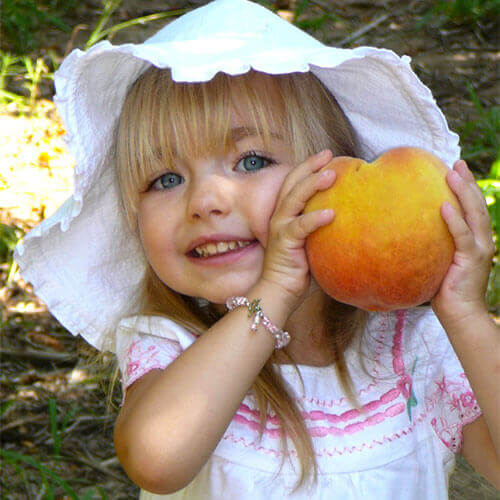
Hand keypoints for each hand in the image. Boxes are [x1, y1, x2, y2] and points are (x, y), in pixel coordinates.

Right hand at [260, 150, 335, 307]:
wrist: (278, 291)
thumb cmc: (298, 269)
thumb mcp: (312, 243)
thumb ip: (323, 229)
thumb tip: (353, 221)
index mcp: (286, 214)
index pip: (294, 183)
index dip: (308, 167)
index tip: (328, 156)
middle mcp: (280, 216)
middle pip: (292, 183)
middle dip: (310, 166)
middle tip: (329, 154)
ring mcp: (280, 228)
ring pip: (294, 199)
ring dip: (312, 185)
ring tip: (331, 175)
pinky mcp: (284, 242)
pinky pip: (300, 227)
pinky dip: (315, 219)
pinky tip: (332, 214)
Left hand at [431, 159, 495, 326]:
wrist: (459, 315)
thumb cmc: (444, 289)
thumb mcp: (439, 261)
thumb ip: (432, 244)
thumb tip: (406, 229)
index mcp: (475, 240)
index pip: (473, 209)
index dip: (467, 188)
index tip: (455, 169)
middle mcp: (482, 242)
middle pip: (477, 205)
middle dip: (467, 182)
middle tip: (456, 163)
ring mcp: (479, 251)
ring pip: (474, 215)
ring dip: (463, 192)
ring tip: (452, 174)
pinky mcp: (470, 261)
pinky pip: (462, 237)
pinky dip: (454, 221)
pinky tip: (444, 206)